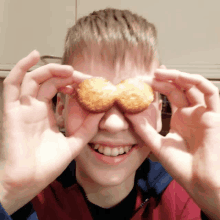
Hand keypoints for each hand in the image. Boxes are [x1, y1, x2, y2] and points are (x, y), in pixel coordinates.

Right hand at [1, 50, 103, 214]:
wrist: (27, 183)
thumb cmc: (45, 166)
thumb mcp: (72, 144)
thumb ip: (86, 129)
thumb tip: (102, 112)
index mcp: (46, 115)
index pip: (60, 90)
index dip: (74, 84)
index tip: (90, 83)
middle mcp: (34, 108)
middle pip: (50, 82)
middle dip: (68, 76)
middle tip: (84, 78)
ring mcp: (22, 108)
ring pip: (34, 78)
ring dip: (51, 70)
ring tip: (70, 70)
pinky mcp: (11, 110)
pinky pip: (12, 83)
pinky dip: (21, 67)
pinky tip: (34, 55)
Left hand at [125, 67, 219, 218]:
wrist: (199, 183)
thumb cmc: (181, 166)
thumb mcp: (157, 143)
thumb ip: (144, 129)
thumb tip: (127, 114)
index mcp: (180, 118)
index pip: (169, 95)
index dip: (158, 85)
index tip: (143, 80)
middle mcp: (191, 113)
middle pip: (179, 88)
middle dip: (165, 78)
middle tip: (148, 75)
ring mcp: (203, 113)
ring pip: (194, 86)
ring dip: (179, 76)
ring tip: (160, 73)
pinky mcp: (215, 116)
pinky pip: (211, 93)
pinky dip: (198, 82)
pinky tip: (181, 77)